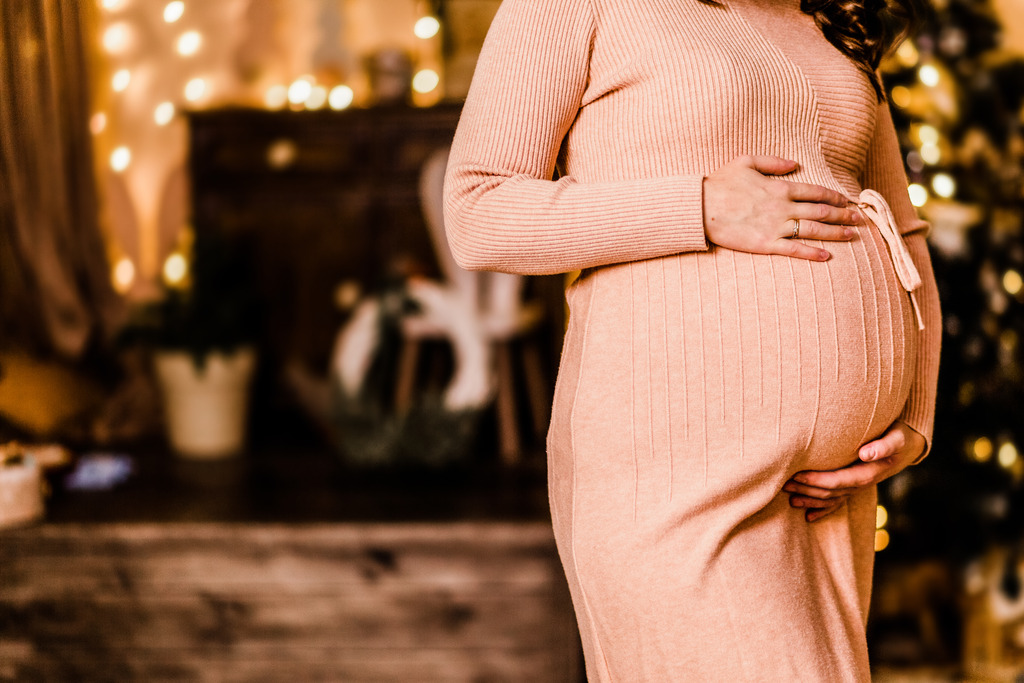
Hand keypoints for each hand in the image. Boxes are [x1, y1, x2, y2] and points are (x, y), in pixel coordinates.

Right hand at [702, 155, 863, 260]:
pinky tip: (826, 256)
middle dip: (843, 216)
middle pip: (820, 212)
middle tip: (858, 220)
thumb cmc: (720, 183)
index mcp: (780, 187)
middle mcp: (782, 207)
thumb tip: (795, 164)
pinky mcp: (764, 244)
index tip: (845, 201)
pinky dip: (811, 253)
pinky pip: (793, 249)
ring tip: (851, 236)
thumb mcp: (746, 161)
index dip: (833, 197)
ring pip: (813, 230)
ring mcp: (775, 227)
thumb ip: (774, 162)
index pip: (815, 192)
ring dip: (835, 233)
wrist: (700, 207)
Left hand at [782, 421, 926, 521]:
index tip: (798, 476)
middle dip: (808, 490)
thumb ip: (885, 445)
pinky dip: (824, 510)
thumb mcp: (897, 437)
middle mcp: (864, 482)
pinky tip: (809, 517)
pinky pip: (839, 502)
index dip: (819, 480)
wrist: (910, 445)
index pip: (841, 480)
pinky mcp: (856, 485)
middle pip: (833, 492)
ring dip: (812, 501)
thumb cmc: (901, 436)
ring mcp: (859, 486)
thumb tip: (866, 454)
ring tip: (790, 500)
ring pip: (833, 498)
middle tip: (784, 485)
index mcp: (871, 472)